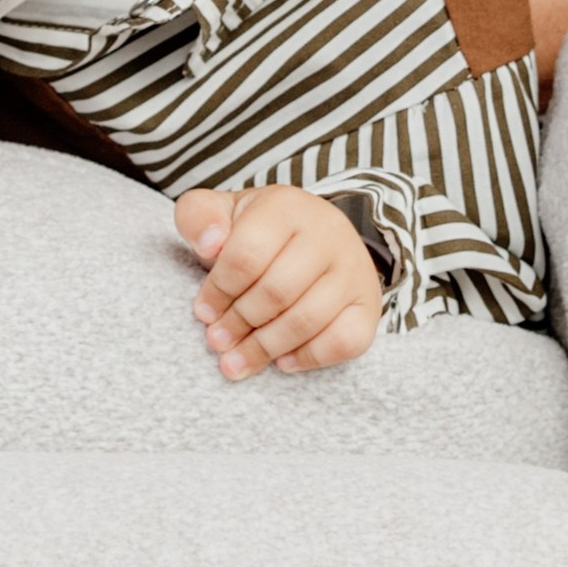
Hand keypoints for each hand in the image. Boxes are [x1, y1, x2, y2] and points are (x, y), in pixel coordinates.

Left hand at [176, 186, 384, 376]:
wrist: (313, 236)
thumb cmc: (258, 231)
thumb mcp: (221, 212)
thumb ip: (198, 217)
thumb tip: (210, 244)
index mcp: (286, 206)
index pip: (246, 255)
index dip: (218, 291)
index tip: (203, 311)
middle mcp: (327, 233)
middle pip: (277, 291)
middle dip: (239, 323)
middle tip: (217, 341)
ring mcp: (354, 270)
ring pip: (307, 320)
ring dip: (264, 347)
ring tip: (237, 360)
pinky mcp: (369, 305)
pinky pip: (344, 341)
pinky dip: (309, 357)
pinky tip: (281, 360)